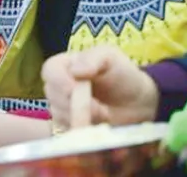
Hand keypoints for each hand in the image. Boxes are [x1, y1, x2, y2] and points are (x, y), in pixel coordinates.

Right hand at [42, 46, 158, 131]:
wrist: (136, 102)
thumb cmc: (122, 74)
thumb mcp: (110, 57)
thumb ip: (92, 58)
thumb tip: (75, 71)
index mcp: (65, 65)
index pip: (50, 71)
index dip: (60, 81)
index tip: (75, 90)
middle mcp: (59, 85)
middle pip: (52, 95)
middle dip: (76, 104)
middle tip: (101, 110)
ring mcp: (62, 106)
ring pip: (59, 114)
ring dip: (83, 118)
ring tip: (105, 116)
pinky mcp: (69, 125)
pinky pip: (67, 129)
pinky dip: (83, 129)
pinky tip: (99, 125)